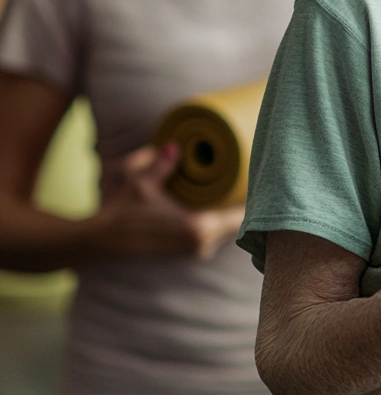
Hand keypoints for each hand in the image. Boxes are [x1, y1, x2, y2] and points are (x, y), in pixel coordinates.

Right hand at [94, 142, 244, 259]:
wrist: (104, 241)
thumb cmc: (124, 212)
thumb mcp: (142, 183)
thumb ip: (162, 163)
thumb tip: (174, 144)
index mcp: (197, 228)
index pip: (241, 215)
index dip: (254, 197)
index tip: (262, 178)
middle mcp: (202, 243)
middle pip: (241, 222)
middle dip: (249, 202)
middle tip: (258, 176)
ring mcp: (198, 250)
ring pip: (231, 229)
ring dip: (238, 212)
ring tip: (246, 186)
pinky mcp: (192, 251)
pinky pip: (220, 233)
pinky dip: (227, 219)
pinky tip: (230, 202)